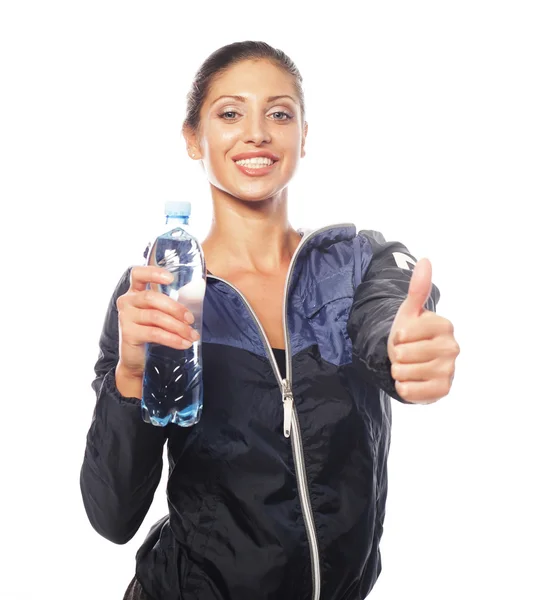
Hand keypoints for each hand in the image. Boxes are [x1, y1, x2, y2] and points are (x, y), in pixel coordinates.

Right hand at [115, 266, 198, 380]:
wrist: (136, 358)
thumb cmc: (151, 330)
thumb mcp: (159, 313)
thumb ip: (169, 304)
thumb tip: (196, 299)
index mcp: (135, 291)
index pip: (138, 274)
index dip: (153, 273)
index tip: (171, 279)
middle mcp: (127, 301)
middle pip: (151, 297)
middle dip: (175, 308)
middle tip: (190, 319)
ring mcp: (125, 317)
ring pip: (155, 316)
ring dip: (178, 327)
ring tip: (192, 336)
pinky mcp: (128, 334)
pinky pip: (154, 333)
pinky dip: (172, 339)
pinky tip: (184, 344)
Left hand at [387, 258, 459, 403]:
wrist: (414, 363)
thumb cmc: (411, 336)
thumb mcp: (410, 312)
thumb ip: (418, 289)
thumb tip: (425, 260)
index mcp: (444, 325)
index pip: (404, 334)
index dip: (397, 337)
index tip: (405, 337)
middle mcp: (452, 347)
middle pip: (403, 354)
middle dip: (396, 355)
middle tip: (406, 354)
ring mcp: (450, 370)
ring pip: (404, 372)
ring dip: (398, 371)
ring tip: (409, 366)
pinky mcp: (443, 390)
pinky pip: (409, 391)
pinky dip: (404, 388)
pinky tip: (412, 381)